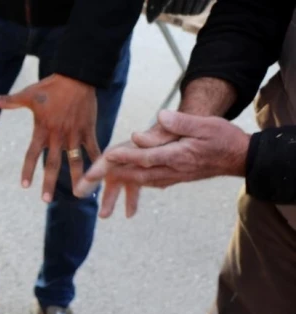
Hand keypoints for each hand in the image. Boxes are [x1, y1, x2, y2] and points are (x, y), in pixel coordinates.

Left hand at [0, 74, 98, 201]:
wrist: (77, 76)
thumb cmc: (52, 86)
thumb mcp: (29, 94)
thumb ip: (10, 101)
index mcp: (43, 129)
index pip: (32, 154)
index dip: (28, 169)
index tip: (25, 185)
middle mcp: (58, 135)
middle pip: (52, 163)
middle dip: (49, 182)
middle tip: (46, 200)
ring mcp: (75, 134)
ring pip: (75, 161)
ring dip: (77, 178)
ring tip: (79, 194)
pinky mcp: (88, 129)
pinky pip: (93, 148)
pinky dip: (97, 161)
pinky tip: (101, 175)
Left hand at [76, 110, 250, 217]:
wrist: (238, 157)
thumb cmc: (223, 138)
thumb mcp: (206, 124)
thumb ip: (181, 122)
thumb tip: (159, 117)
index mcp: (178, 156)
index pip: (145, 157)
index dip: (124, 157)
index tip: (105, 157)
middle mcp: (172, 170)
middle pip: (135, 173)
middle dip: (110, 177)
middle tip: (87, 181)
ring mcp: (172, 176)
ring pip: (139, 180)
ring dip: (117, 182)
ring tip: (97, 183)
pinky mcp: (174, 178)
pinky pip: (149, 182)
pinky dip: (133, 182)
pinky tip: (122, 181)